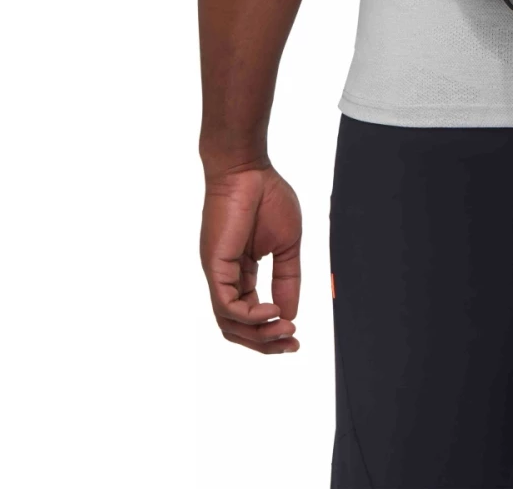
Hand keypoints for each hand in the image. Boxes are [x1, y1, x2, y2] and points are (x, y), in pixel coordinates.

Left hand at [200, 164, 302, 352]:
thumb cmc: (267, 196)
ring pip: (230, 323)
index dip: (272, 330)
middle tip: (292, 344)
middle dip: (265, 342)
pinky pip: (226, 305)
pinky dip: (249, 316)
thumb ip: (288, 279)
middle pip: (238, 327)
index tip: (296, 335)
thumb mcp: (286, 244)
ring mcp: (218, 274)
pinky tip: (272, 313)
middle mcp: (225, 278)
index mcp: (241, 272)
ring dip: (259, 334)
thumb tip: (289, 314)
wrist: (248, 168)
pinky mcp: (215, 267)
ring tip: (285, 329)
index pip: (250, 314)